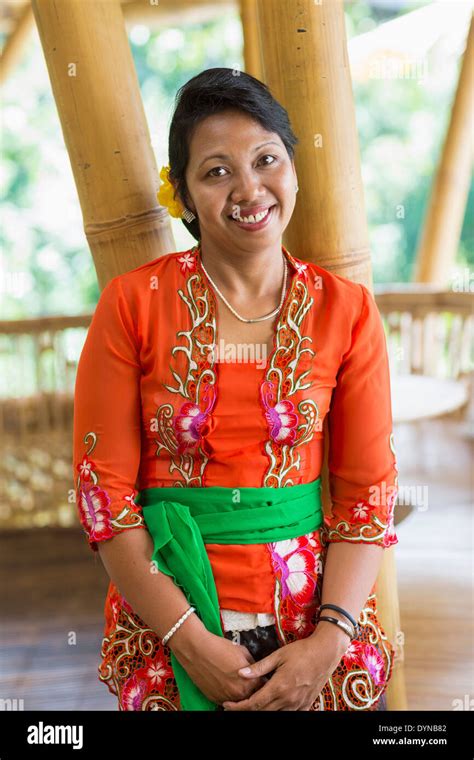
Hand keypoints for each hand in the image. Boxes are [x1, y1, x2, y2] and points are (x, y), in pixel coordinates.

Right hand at [170, 628, 267, 705]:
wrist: (197, 649)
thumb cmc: (217, 648)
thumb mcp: (242, 651)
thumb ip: (252, 664)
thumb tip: (255, 669)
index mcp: (249, 681)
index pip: (263, 686)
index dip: (262, 680)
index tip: (261, 677)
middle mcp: (238, 692)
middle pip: (251, 695)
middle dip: (252, 688)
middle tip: (250, 680)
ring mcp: (225, 697)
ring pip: (239, 700)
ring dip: (240, 693)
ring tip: (237, 682)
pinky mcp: (214, 698)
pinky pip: (226, 700)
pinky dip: (228, 695)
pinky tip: (226, 683)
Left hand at [221, 630, 348, 710]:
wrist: (325, 653)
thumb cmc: (302, 651)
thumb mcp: (278, 655)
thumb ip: (259, 667)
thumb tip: (240, 673)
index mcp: (279, 686)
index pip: (254, 703)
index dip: (239, 707)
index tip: (227, 705)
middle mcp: (288, 699)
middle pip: (262, 712)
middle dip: (247, 710)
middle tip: (235, 706)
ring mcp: (297, 704)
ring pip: (275, 715)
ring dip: (262, 711)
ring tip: (252, 704)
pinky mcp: (305, 704)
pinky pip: (288, 713)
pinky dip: (278, 711)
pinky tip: (272, 705)